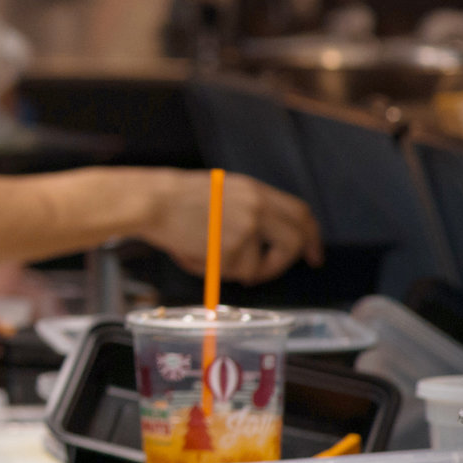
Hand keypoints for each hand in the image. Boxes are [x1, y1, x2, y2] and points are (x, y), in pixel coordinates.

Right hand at [144, 172, 323, 285]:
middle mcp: (258, 206)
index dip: (311, 236)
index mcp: (255, 191)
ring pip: (259, 265)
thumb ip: (250, 211)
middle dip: (287, 262)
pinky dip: (216, 271)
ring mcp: (247, 227)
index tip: (312, 254)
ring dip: (237, 269)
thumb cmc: (174, 200)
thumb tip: (267, 241)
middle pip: (295, 240)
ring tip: (206, 255)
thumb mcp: (222, 194)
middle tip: (273, 271)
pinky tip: (194, 253)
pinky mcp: (233, 247)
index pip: (300, 213)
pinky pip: (234, 272)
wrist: (150, 201)